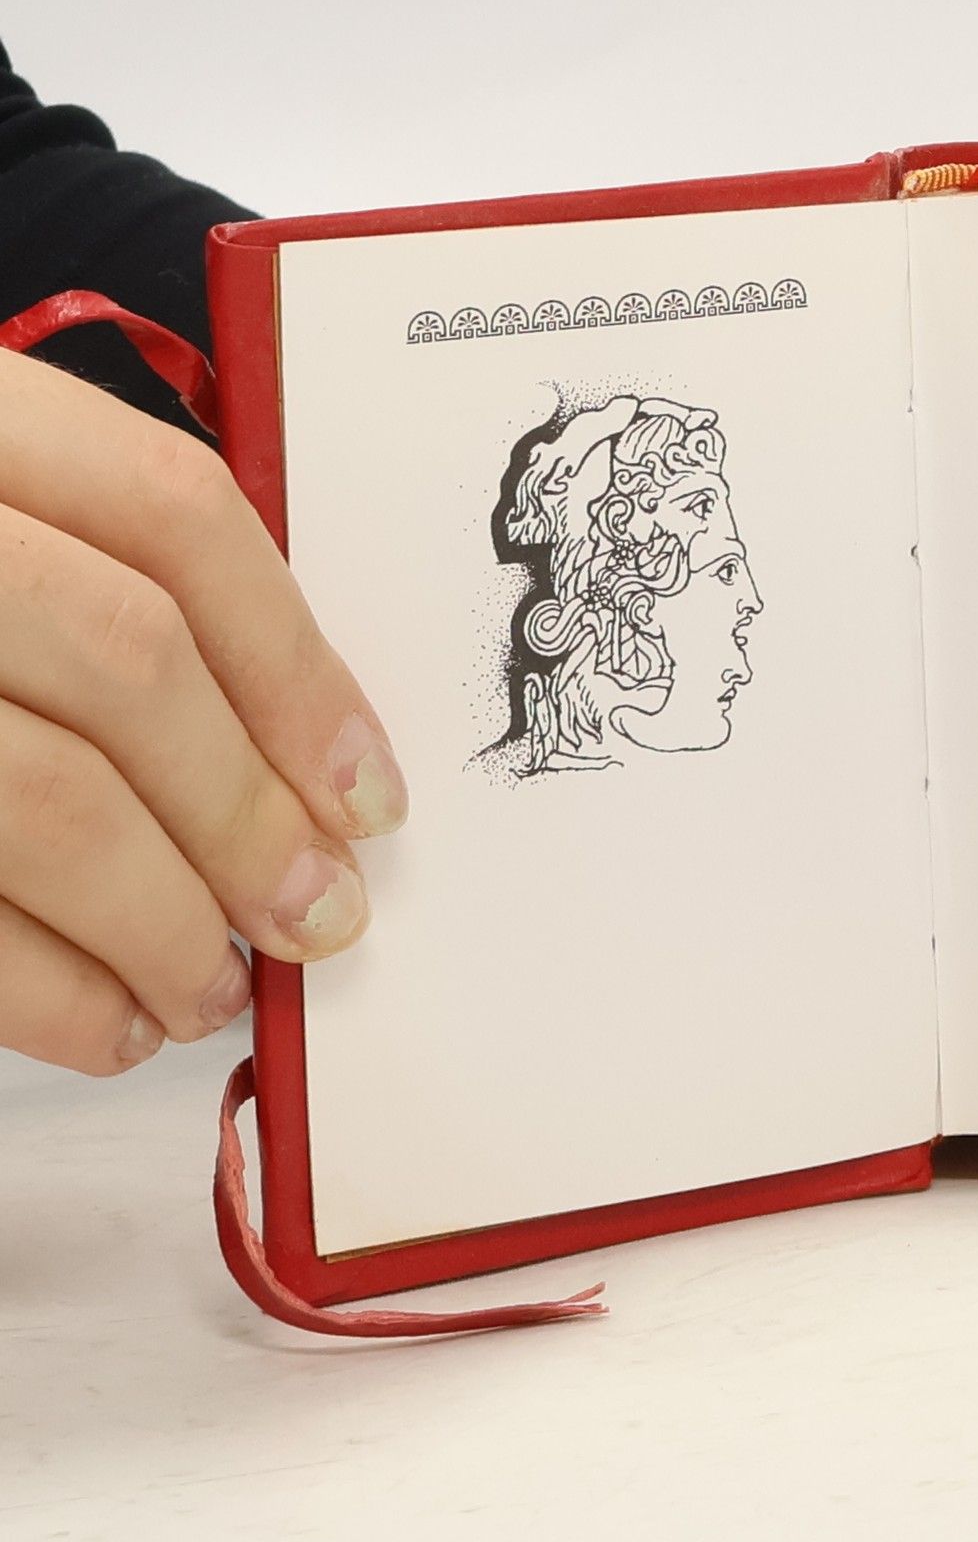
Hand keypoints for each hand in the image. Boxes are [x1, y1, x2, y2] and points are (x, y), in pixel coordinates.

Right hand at [0, 349, 407, 1074]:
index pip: (173, 517)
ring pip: (42, 799)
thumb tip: (296, 757)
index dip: (298, 670)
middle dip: (248, 815)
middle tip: (323, 918)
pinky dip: (45, 992)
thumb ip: (92, 577)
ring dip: (161, 924)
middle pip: (126, 660)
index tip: (370, 796)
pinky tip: (107, 1025)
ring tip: (214, 990)